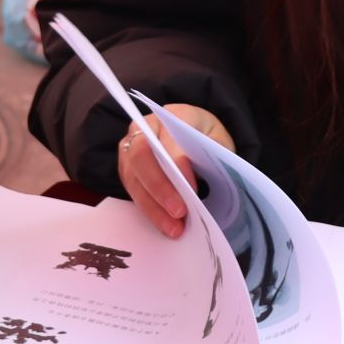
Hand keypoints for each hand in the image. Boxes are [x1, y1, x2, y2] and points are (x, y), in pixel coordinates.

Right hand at [116, 102, 232, 239]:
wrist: (188, 131)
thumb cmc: (202, 135)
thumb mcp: (216, 138)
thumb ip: (213, 152)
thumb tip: (206, 176)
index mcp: (169, 115)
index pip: (168, 139)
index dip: (178, 164)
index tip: (193, 188)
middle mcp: (142, 129)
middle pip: (141, 157)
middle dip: (160, 188)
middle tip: (180, 212)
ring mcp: (129, 150)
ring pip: (133, 178)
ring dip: (153, 207)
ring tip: (174, 228)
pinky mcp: (127, 170)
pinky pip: (133, 192)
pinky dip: (149, 211)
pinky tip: (165, 225)